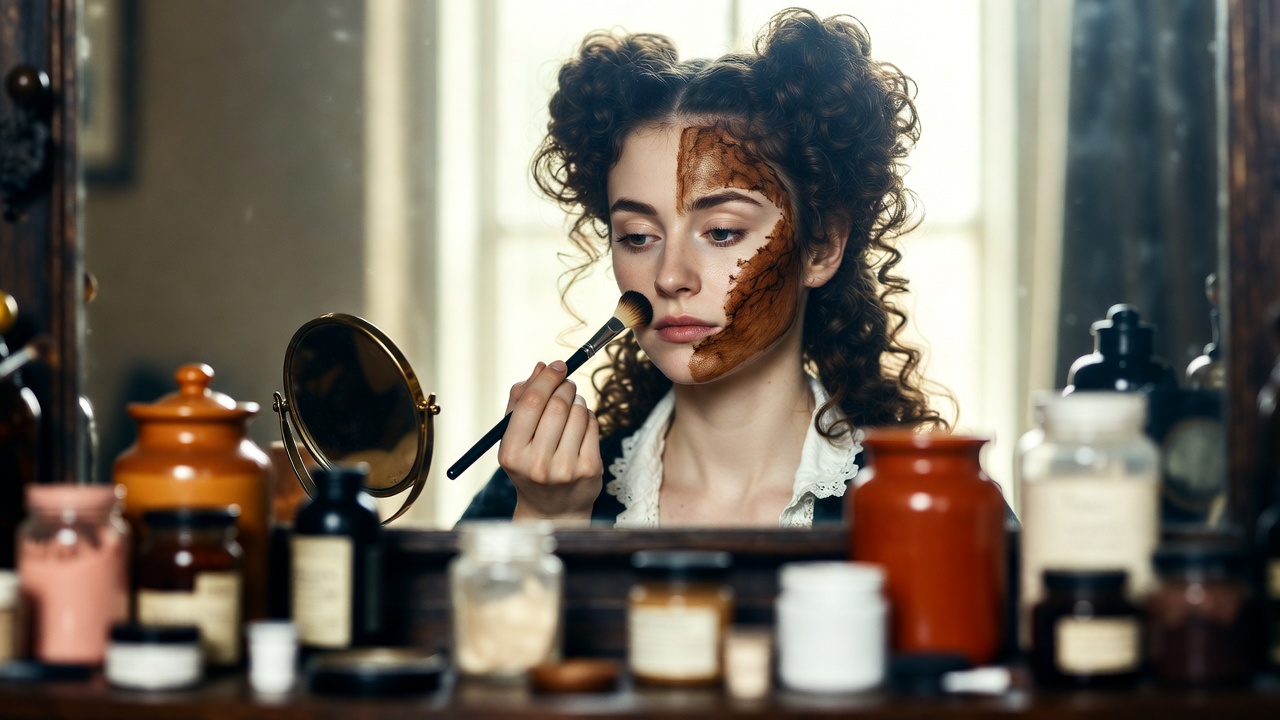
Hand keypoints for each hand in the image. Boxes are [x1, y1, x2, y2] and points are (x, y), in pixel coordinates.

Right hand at [497, 360, 603, 521]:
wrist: (553, 509)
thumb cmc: (530, 465)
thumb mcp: (514, 438)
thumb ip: (520, 401)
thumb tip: (540, 367)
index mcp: (511, 453)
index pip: (531, 403)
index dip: (547, 378)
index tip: (557, 365)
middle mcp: (537, 464)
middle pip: (557, 405)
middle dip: (564, 386)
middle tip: (566, 383)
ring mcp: (565, 469)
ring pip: (578, 412)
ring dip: (577, 400)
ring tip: (570, 407)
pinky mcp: (589, 470)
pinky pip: (592, 425)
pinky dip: (587, 416)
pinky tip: (579, 425)